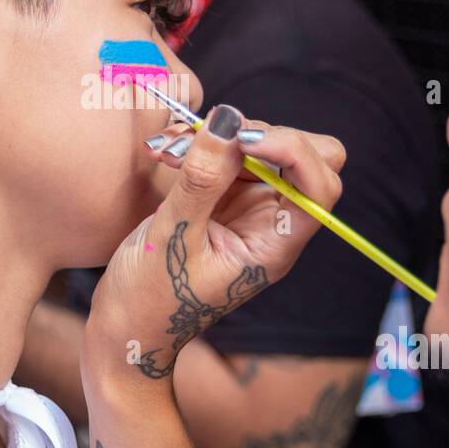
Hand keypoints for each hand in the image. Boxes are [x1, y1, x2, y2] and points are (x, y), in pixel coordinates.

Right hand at [84, 104, 344, 382]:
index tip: (241, 139)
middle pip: (308, 158)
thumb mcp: (173, 237)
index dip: (293, 151)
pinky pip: (228, 154)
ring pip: (262, 148)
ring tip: (167, 150)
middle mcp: (272, 223)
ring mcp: (250, 208)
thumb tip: (229, 120)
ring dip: (219, 137)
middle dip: (258, 135)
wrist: (129, 327)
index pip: (319, 187)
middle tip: (209, 136)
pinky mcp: (225, 197)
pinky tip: (164, 152)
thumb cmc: (152, 300)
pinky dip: (200, 144)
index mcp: (274, 245)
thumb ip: (202, 178)